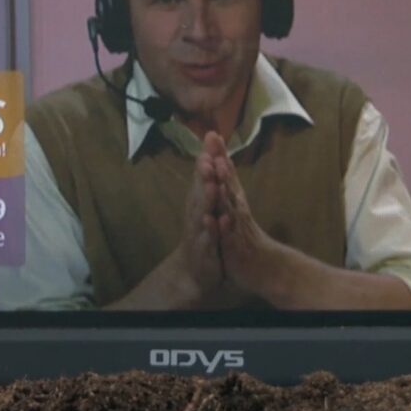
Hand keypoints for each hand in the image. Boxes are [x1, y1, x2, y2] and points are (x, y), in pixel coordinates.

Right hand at [174, 143, 224, 295]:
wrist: (193, 272)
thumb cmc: (202, 234)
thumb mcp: (206, 207)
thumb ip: (207, 181)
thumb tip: (210, 154)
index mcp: (199, 202)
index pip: (203, 176)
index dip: (207, 158)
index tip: (212, 139)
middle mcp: (196, 214)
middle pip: (200, 191)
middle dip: (204, 175)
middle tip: (208, 158)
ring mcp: (199, 232)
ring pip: (202, 213)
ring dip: (206, 200)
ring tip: (212, 185)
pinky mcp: (205, 250)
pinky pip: (209, 239)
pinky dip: (212, 229)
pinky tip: (217, 220)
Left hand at [209, 140, 285, 295]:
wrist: (264, 269)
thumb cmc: (248, 240)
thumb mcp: (236, 212)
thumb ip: (231, 190)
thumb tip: (225, 169)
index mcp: (235, 202)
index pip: (227, 175)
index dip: (220, 155)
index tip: (212, 134)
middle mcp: (237, 210)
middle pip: (229, 184)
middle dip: (221, 164)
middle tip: (215, 143)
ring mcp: (237, 227)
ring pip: (230, 205)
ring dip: (223, 188)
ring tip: (216, 170)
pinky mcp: (235, 246)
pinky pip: (228, 235)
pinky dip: (221, 227)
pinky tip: (215, 218)